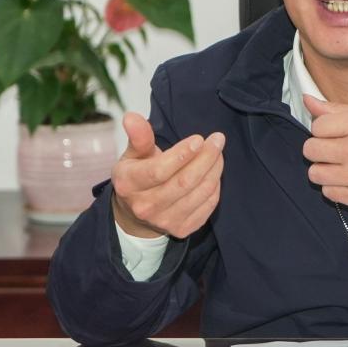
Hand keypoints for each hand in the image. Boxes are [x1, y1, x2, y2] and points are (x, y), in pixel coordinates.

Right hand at [111, 112, 224, 238]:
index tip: (199, 139)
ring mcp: (164, 221)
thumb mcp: (132, 155)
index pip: (159, 170)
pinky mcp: (181, 230)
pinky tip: (213, 172)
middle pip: (184, 182)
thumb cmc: (137, 176)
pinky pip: (207, 206)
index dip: (182, 155)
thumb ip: (138, 137)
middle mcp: (145, 207)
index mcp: (129, 184)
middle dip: (206, 158)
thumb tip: (132, 117)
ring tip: (218, 153)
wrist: (135, 214)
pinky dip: (215, 187)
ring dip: (214, 170)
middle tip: (217, 140)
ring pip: (199, 193)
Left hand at [302, 94, 347, 208]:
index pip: (316, 126)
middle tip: (336, 148)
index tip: (336, 132)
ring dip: (324, 169)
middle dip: (320, 148)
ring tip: (341, 164)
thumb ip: (335, 109)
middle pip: (310, 150)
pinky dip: (335, 186)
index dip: (324, 129)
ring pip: (315, 173)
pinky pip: (327, 192)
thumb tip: (307, 100)